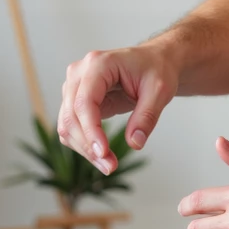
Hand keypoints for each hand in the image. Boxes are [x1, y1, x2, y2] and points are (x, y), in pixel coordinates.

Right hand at [58, 45, 178, 174]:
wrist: (154, 62)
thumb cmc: (157, 69)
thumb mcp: (160, 91)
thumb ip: (147, 116)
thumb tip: (135, 143)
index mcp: (98, 64)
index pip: (84, 102)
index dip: (91, 130)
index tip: (104, 153)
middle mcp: (79, 73)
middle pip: (71, 116)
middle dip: (88, 146)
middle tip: (110, 167)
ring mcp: (74, 87)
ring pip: (67, 125)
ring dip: (84, 149)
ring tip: (109, 165)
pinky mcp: (76, 101)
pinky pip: (72, 128)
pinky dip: (83, 145)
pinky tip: (102, 156)